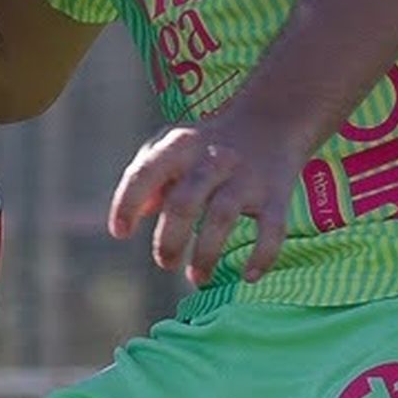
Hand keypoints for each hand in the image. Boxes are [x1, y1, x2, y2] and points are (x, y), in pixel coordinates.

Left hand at [108, 104, 307, 283]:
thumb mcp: (174, 147)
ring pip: (221, 218)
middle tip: (165, 262)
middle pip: (183, 203)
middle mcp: (213, 160)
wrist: (273, 120)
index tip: (120, 233)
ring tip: (196, 278)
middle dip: (169, 241)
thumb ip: (149, 175)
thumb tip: (139, 214)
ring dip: (205, 255)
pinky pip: (272, 229)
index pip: (145, 173)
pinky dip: (262, 256)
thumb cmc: (209, 143)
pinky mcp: (277, 194)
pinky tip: (248, 276)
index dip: (127, 203)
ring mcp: (247, 178)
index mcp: (180, 146)